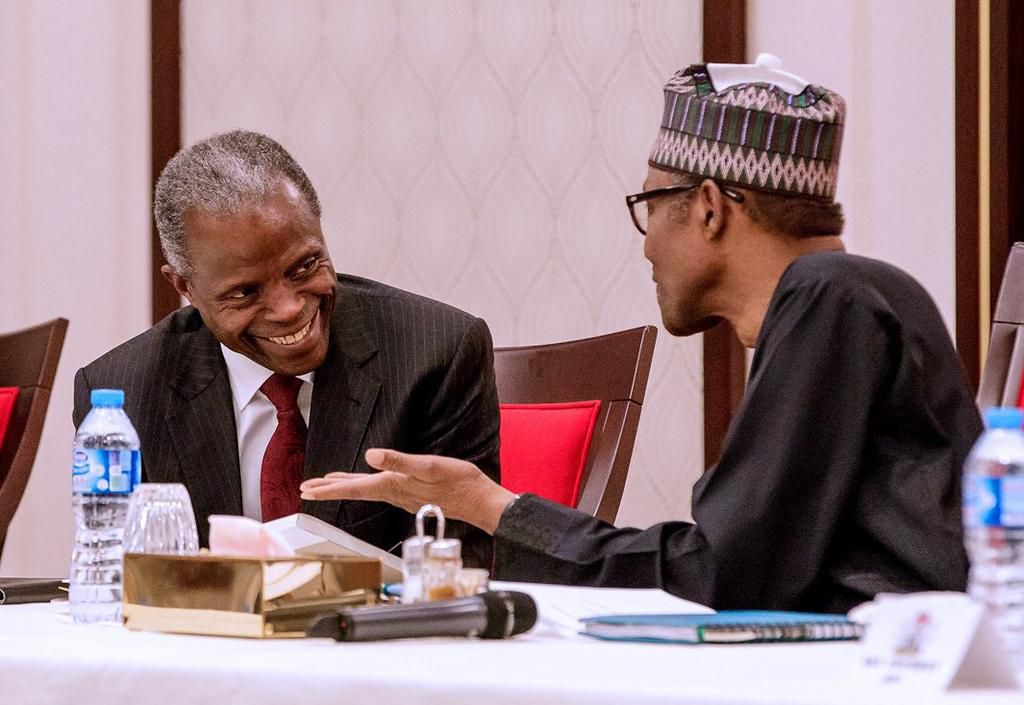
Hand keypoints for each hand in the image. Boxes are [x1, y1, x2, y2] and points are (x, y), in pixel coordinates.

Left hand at [299, 449, 516, 533]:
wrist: (479, 501)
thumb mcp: (429, 466)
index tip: (308, 491)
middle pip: (354, 492)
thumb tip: (370, 456)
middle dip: (329, 490)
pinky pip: (377, 489)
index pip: (354, 488)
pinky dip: (363, 485)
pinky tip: (364, 481)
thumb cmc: (458, 482)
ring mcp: (400, 495)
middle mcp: (393, 493)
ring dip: (343, 487)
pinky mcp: (409, 493)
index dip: (328, 489)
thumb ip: (399, 461)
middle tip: (306, 490)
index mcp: (393, 485)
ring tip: (326, 484)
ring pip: (364, 491)